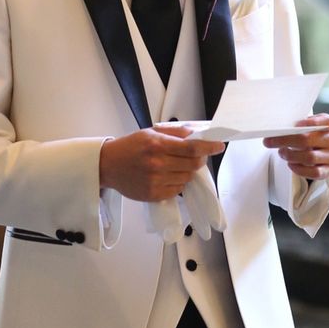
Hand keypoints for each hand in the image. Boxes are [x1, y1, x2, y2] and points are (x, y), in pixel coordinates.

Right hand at [99, 126, 225, 202]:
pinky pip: (177, 190)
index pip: (192, 147)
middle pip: (193, 164)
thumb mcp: (151, 132)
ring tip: (176, 165)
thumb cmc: (130, 146)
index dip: (209, 147)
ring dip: (188, 171)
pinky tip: (169, 175)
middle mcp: (158, 164)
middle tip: (197, 154)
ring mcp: (156, 181)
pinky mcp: (154, 194)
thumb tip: (197, 134)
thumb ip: (175, 133)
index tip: (219, 145)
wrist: (108, 165)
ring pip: (187, 178)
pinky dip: (178, 183)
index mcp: (158, 145)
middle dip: (200, 159)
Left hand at [262, 113, 328, 180]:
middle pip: (308, 140)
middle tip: (271, 141)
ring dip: (291, 156)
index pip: (325, 121)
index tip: (295, 124)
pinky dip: (299, 169)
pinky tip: (290, 164)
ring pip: (310, 158)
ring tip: (281, 152)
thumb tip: (277, 128)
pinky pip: (314, 173)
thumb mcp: (305, 125)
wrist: (317, 148)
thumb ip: (296, 125)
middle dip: (287, 140)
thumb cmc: (309, 133)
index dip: (311, 122)